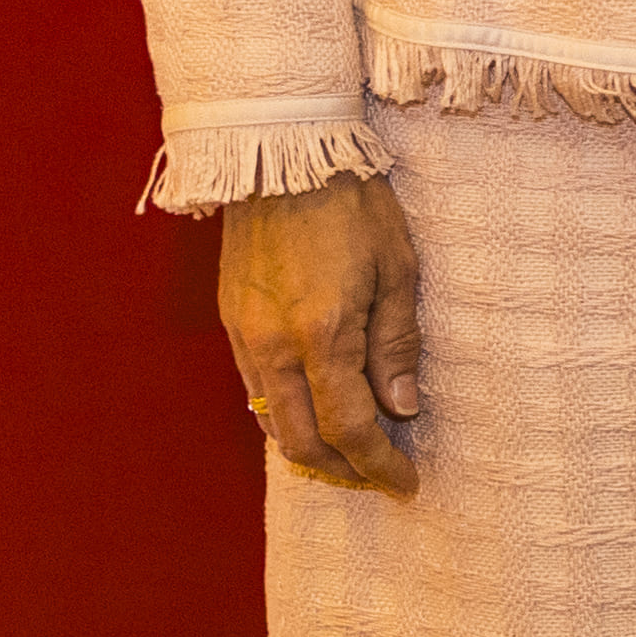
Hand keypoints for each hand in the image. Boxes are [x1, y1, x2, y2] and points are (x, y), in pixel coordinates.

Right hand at [218, 173, 426, 491]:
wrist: (281, 155)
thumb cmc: (352, 204)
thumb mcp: (398, 269)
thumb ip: (397, 344)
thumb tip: (401, 408)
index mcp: (323, 334)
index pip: (349, 427)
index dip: (378, 464)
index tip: (404, 481)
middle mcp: (274, 345)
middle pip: (301, 440)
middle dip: (342, 469)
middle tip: (378, 475)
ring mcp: (245, 335)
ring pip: (270, 420)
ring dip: (309, 447)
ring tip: (349, 452)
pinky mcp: (231, 321)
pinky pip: (252, 390)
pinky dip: (283, 414)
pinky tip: (312, 410)